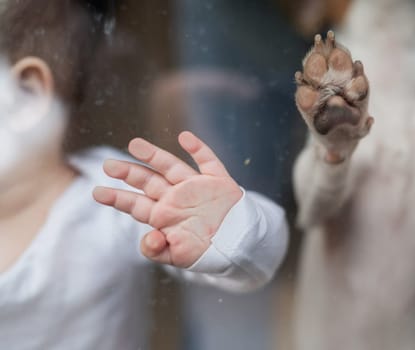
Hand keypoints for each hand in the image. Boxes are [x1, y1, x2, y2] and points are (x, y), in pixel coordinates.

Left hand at [93, 131, 242, 267]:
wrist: (239, 245)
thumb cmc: (207, 252)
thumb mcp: (179, 257)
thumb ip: (158, 250)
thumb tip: (148, 238)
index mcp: (165, 215)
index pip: (137, 204)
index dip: (118, 198)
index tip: (97, 192)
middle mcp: (176, 197)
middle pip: (148, 182)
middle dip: (129, 173)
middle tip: (108, 165)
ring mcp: (196, 187)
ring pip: (172, 167)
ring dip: (154, 155)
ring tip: (135, 144)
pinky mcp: (217, 180)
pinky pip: (207, 161)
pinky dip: (198, 148)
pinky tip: (185, 137)